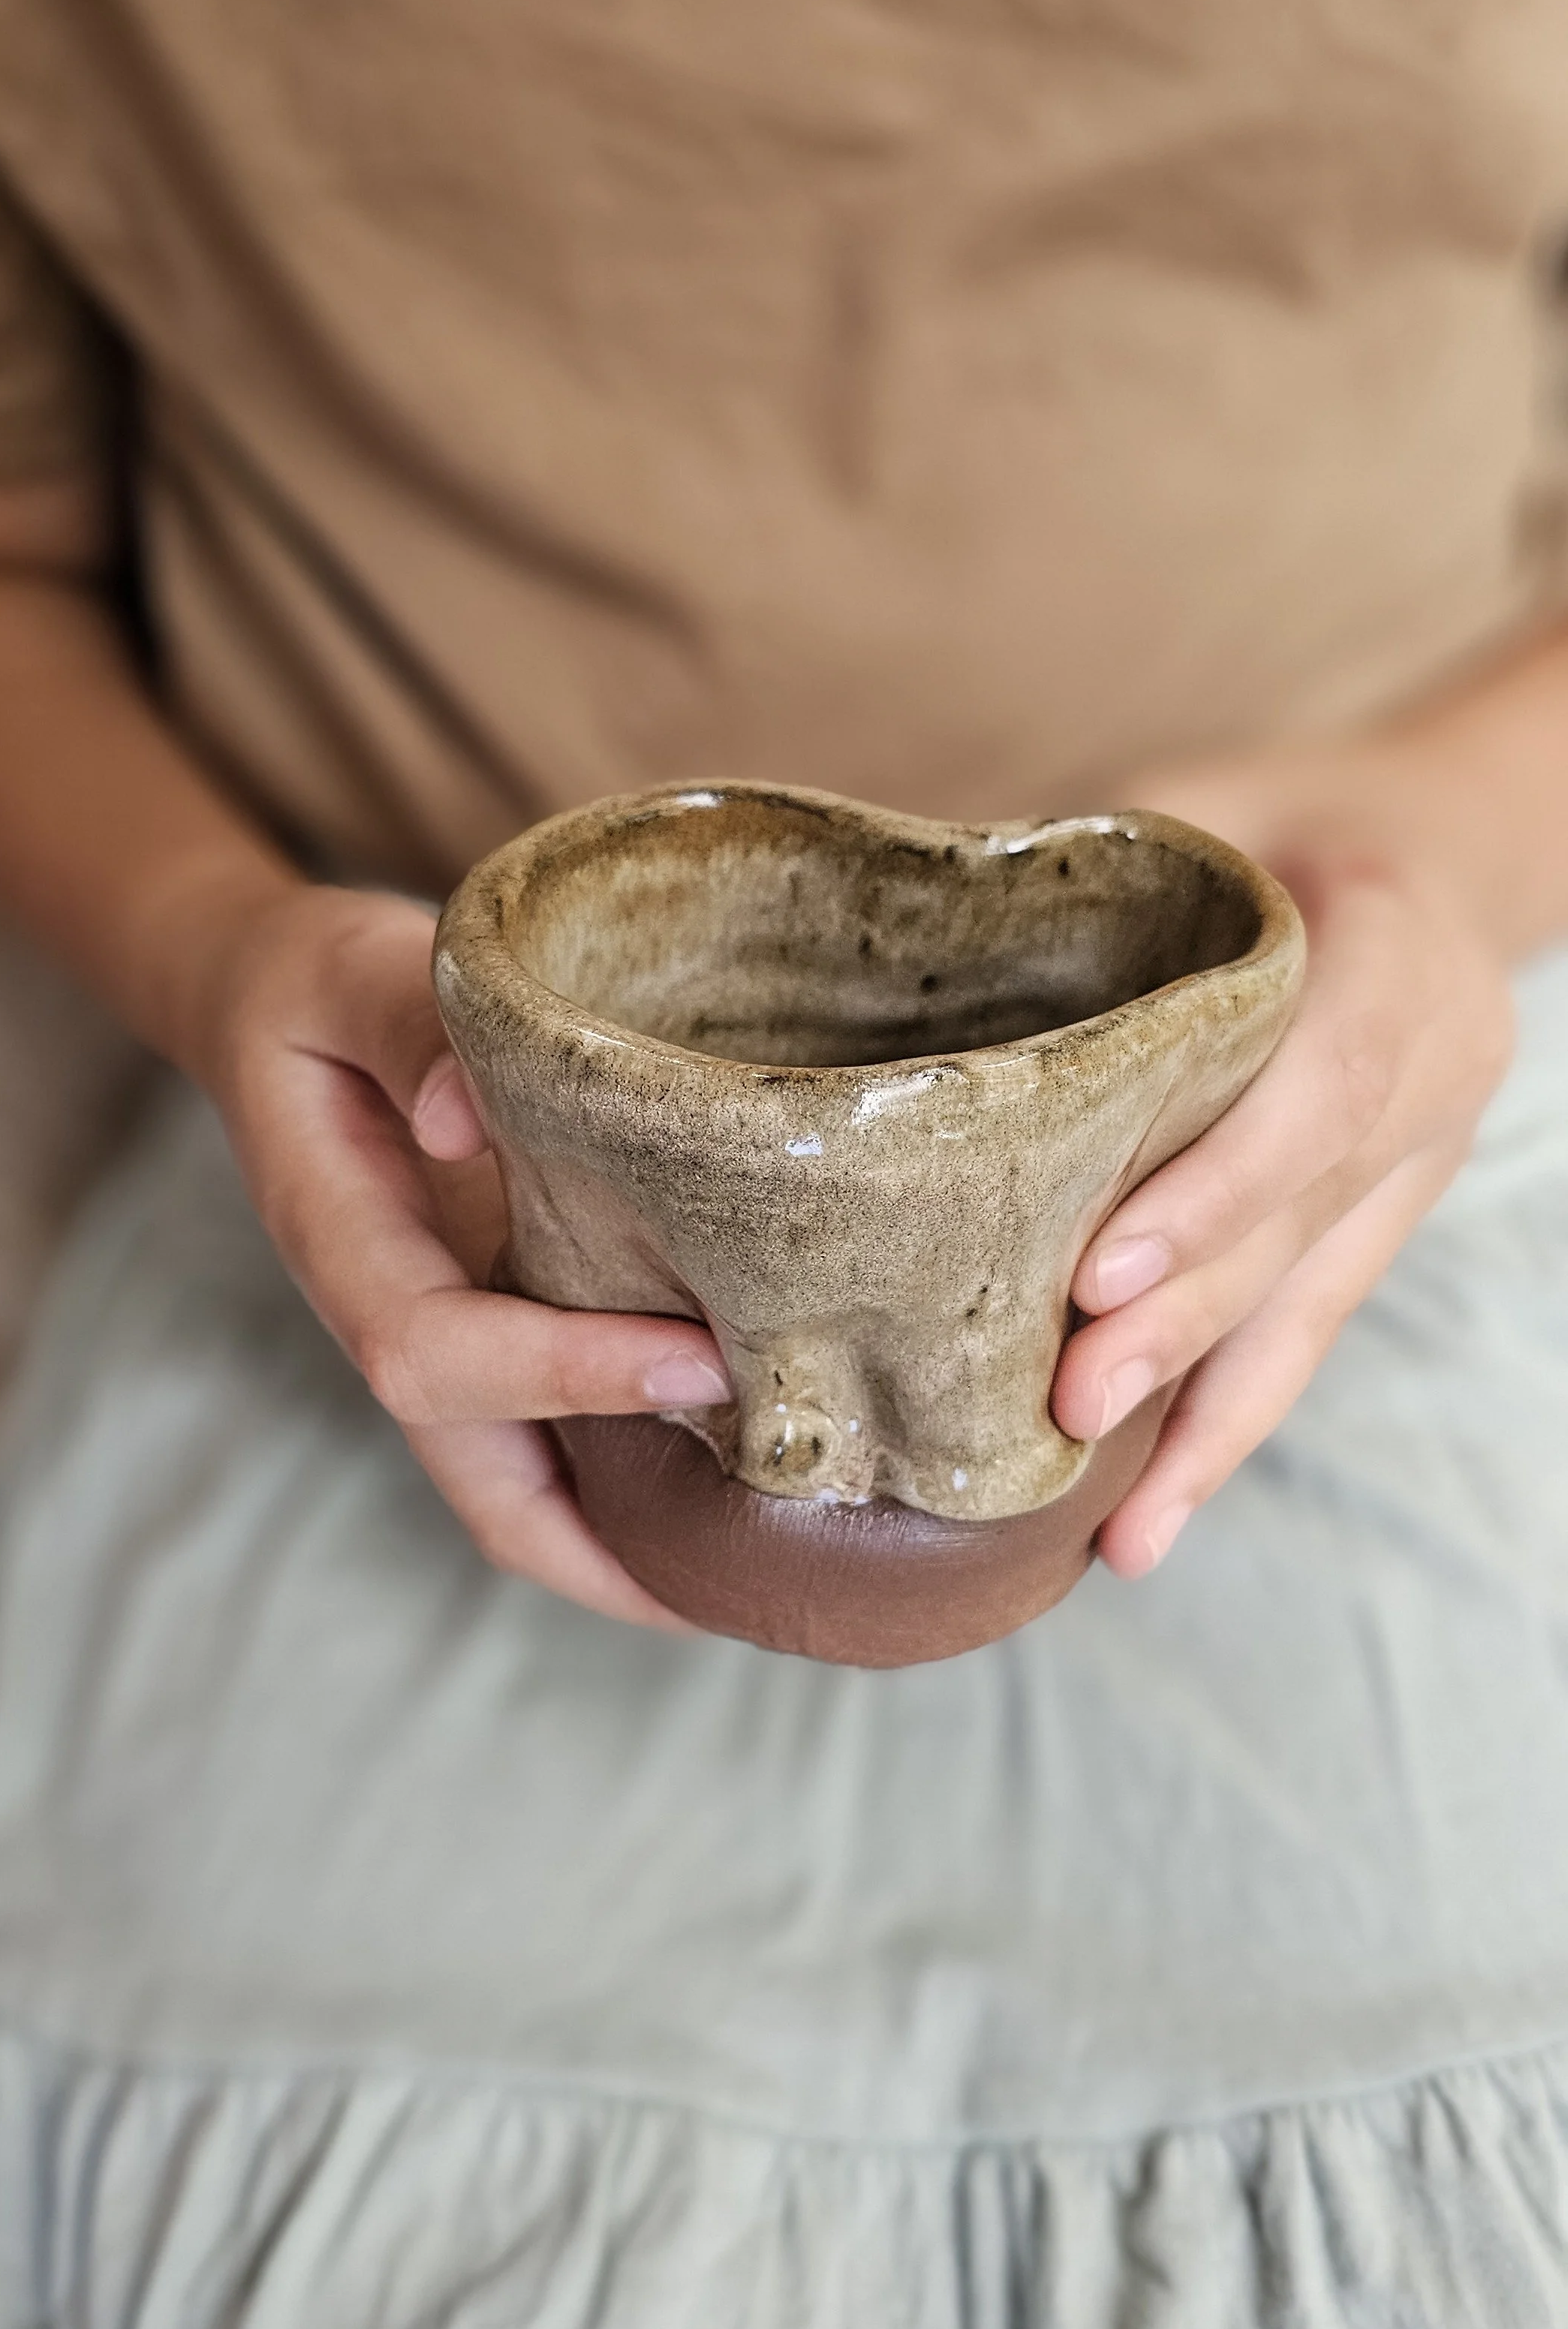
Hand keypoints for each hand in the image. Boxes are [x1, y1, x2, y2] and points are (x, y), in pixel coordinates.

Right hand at [196, 882, 730, 1627]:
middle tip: (771, 1580)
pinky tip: (758, 1484)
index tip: (701, 1359)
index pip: (436, 1356)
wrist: (272, 1002)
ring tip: (791, 1569)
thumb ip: (411, 1030)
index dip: (563, 1377)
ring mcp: (455, 1345)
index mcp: (345, 1250)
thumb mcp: (350, 972)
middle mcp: (399, 1328)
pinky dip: (651, 1487)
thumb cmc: (319, 984)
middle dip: (617, 1558)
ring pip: (537, 1496)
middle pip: (491, 1495)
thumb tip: (475, 1112)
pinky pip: (566, 1447)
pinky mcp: (501, 1331)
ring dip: (646, 1551)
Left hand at [1050, 745, 1515, 1576]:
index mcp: (1397, 952)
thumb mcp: (1196, 800)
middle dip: (1182, 1328)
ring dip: (1205, 1424)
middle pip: (1300, 1229)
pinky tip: (1147, 1525)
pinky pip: (1301, 1343)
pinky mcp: (1373, 1235)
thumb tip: (896, 934)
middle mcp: (1431, 1077)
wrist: (1428, 848)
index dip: (1216, 1191)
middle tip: (1072, 1406)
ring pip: (1308, 1314)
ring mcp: (1415, 1170)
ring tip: (1119, 1528)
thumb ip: (1089, 877)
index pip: (1315, 1094)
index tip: (1102, 1271)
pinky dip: (1222, 1433)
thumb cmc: (1275, 818)